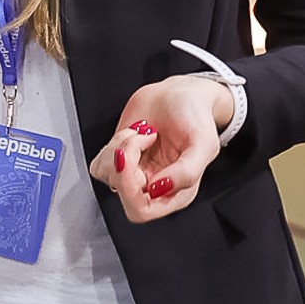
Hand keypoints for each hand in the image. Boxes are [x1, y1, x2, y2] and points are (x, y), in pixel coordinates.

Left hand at [92, 75, 235, 224]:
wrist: (179, 93)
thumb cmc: (195, 117)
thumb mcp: (204, 142)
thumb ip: (188, 171)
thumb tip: (160, 189)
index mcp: (175, 193)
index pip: (143, 210)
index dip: (131, 190)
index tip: (136, 162)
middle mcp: (152, 187)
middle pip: (122, 194)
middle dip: (124, 165)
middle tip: (137, 139)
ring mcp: (133, 173)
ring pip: (108, 175)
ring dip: (122, 147)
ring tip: (144, 132)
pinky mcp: (117, 159)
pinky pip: (100, 162)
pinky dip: (113, 143)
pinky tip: (134, 133)